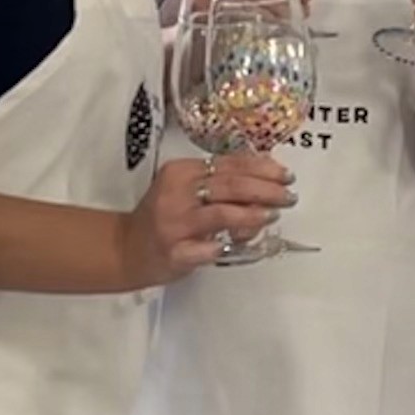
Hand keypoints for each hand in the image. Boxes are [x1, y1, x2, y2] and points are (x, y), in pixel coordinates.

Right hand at [119, 149, 291, 286]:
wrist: (126, 248)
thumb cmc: (163, 216)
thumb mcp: (186, 188)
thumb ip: (221, 181)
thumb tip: (266, 172)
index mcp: (181, 171)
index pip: (229, 164)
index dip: (262, 168)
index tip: (285, 175)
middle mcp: (176, 193)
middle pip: (230, 185)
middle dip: (266, 190)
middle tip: (288, 196)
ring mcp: (175, 223)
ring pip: (223, 213)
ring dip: (253, 214)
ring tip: (272, 215)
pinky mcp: (175, 251)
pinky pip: (208, 248)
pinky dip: (228, 244)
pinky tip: (242, 243)